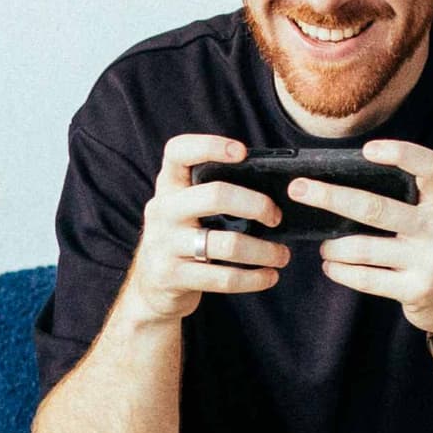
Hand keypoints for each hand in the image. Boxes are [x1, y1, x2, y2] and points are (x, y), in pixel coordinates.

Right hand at [118, 133, 286, 327]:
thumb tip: (273, 189)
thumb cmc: (183, 239)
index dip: (209, 145)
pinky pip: (223, 278)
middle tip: (275, 217)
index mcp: (168, 187)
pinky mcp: (172, 276)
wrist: (151, 286)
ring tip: (282, 255)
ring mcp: (164, 244)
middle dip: (257, 205)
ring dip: (264, 250)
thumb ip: (211, 194)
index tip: (242, 152)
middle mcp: (162, 210)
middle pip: (215, 195)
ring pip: (227, 243)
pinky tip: (269, 276)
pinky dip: (254, 278)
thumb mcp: (185, 209)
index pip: (178, 152)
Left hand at [309, 140, 432, 341]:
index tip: (367, 150)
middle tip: (298, 189)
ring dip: (332, 246)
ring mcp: (429, 261)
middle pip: (375, 208)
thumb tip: (337, 182)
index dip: (401, 153)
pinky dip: (339, 270)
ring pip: (362, 248)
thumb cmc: (432, 244)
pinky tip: (331, 265)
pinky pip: (364, 278)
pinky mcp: (416, 290)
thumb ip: (405, 198)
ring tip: (325, 246)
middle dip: (330, 197)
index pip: (430, 167)